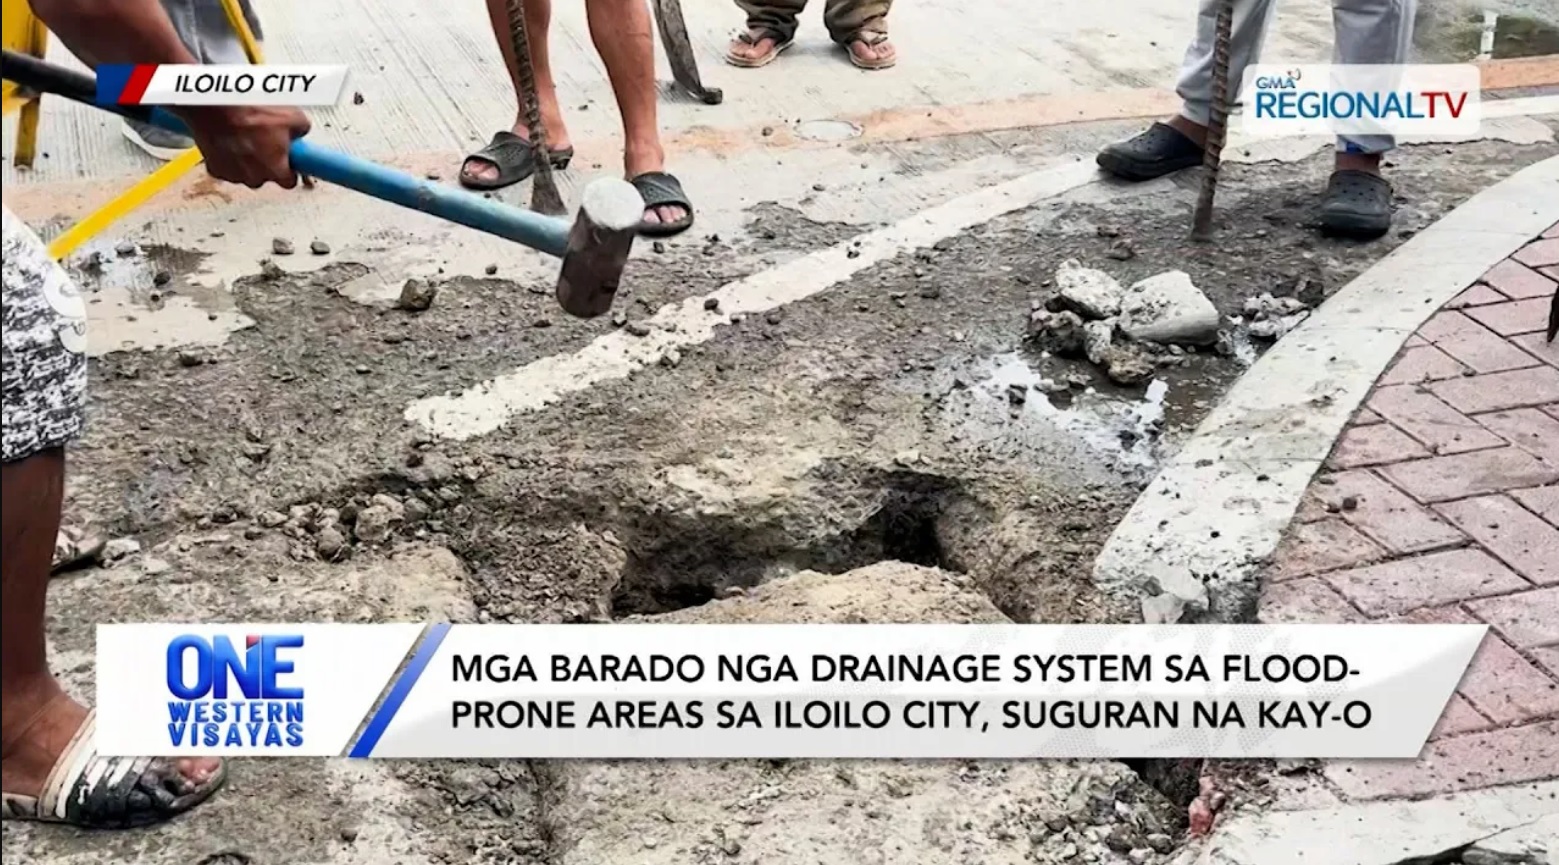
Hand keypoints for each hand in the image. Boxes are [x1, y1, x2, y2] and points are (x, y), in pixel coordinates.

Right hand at [178, 106, 310, 188]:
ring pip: (245, 172)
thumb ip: (301, 130)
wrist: (217, 106)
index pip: (289, 182)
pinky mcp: (215, 168)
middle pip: (265, 176)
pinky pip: (226, 166)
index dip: (289, 170)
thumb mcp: (293, 117)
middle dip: (266, 162)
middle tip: (264, 141)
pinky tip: (230, 140)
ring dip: (246, 159)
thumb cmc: (251, 112)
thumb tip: (300, 131)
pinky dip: (228, 156)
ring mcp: (234, 175)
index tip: (288, 162)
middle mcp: (255, 178)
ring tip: (245, 137)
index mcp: (276, 170)